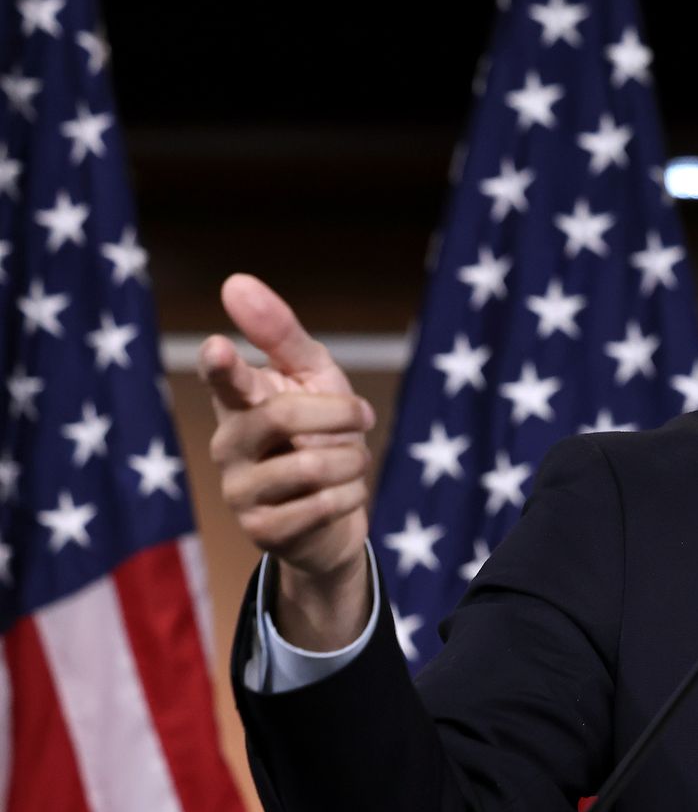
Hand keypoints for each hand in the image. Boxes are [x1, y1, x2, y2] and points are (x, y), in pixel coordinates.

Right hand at [199, 274, 375, 650]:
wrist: (337, 515)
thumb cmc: (323, 433)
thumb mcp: (314, 376)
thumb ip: (281, 334)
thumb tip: (234, 282)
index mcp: (240, 400)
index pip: (225, 378)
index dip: (223, 365)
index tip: (219, 348)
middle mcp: (229, 442)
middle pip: (282, 414)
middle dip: (340, 413)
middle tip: (364, 417)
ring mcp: (239, 489)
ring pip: (309, 465)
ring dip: (352, 460)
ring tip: (352, 463)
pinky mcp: (261, 529)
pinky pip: (321, 505)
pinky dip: (351, 495)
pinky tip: (345, 495)